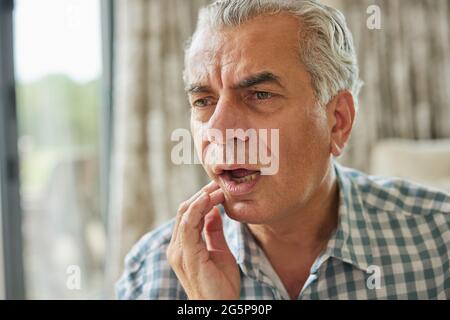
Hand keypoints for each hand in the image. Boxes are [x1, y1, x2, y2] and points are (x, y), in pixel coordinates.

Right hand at [166, 181, 239, 299]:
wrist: (219, 308)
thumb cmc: (220, 285)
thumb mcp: (220, 251)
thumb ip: (213, 231)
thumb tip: (214, 211)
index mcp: (183, 246)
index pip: (188, 214)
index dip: (202, 199)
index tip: (218, 188)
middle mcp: (177, 247)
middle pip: (185, 211)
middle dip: (201, 194)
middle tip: (218, 183)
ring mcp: (179, 251)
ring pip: (185, 214)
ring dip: (201, 198)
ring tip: (217, 188)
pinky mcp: (186, 255)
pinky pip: (188, 225)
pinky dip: (198, 208)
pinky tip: (209, 199)